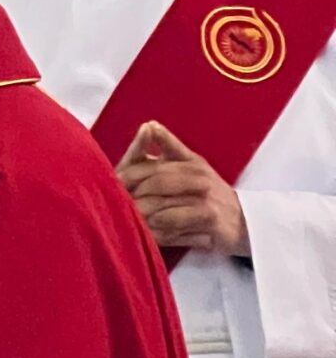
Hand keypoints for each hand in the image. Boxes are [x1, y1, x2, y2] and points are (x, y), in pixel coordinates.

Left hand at [117, 120, 247, 254]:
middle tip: (114, 204)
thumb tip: (150, 124)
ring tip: (126, 219)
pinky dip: (157, 230)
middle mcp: (198, 177)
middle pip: (156, 184)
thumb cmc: (211, 192)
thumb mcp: (192, 165)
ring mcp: (204, 199)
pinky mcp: (209, 219)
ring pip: (163, 206)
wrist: (246, 220)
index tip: (112, 183)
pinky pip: (175, 224)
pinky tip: (146, 233)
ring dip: (142, 215)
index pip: (152, 166)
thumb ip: (169, 147)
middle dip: (133, 195)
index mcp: (190, 162)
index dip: (129, 175)